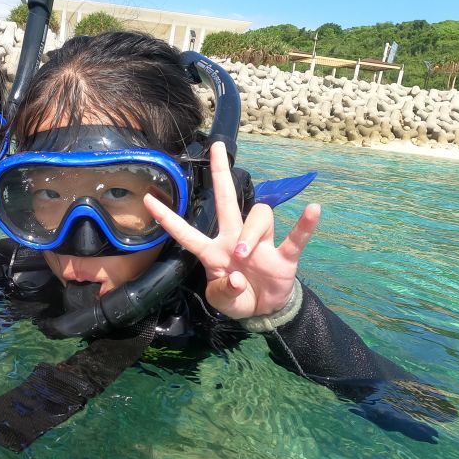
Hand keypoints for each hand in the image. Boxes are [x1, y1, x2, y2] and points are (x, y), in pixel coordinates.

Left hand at [144, 141, 320, 319]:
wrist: (265, 311)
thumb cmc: (237, 298)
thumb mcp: (221, 302)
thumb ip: (223, 292)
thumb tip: (236, 278)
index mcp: (212, 252)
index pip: (186, 232)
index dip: (166, 218)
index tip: (146, 199)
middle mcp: (234, 239)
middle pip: (225, 200)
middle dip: (220, 173)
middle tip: (215, 147)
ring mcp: (260, 244)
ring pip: (257, 217)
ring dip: (251, 233)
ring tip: (245, 254)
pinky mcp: (283, 256)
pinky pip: (296, 237)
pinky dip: (304, 225)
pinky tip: (313, 210)